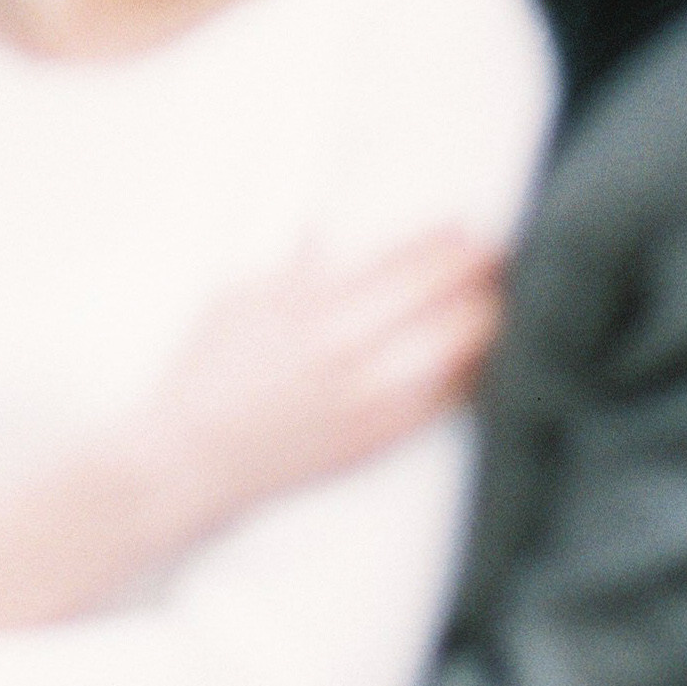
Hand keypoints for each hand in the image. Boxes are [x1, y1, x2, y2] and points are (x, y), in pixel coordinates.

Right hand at [137, 224, 502, 552]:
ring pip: (446, 351)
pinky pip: (434, 406)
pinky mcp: (369, 440)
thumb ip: (285, 269)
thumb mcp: (233, 301)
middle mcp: (340, 349)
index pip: (393, 261)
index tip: (464, 226)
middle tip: (499, 253)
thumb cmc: (201, 378)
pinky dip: (464, 378)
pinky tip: (480, 361)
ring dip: (480, 320)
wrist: (187, 459)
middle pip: (431, 298)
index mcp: (306, 305)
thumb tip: (324, 237)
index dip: (438, 241)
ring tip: (499, 301)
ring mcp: (359, 398)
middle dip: (473, 271)